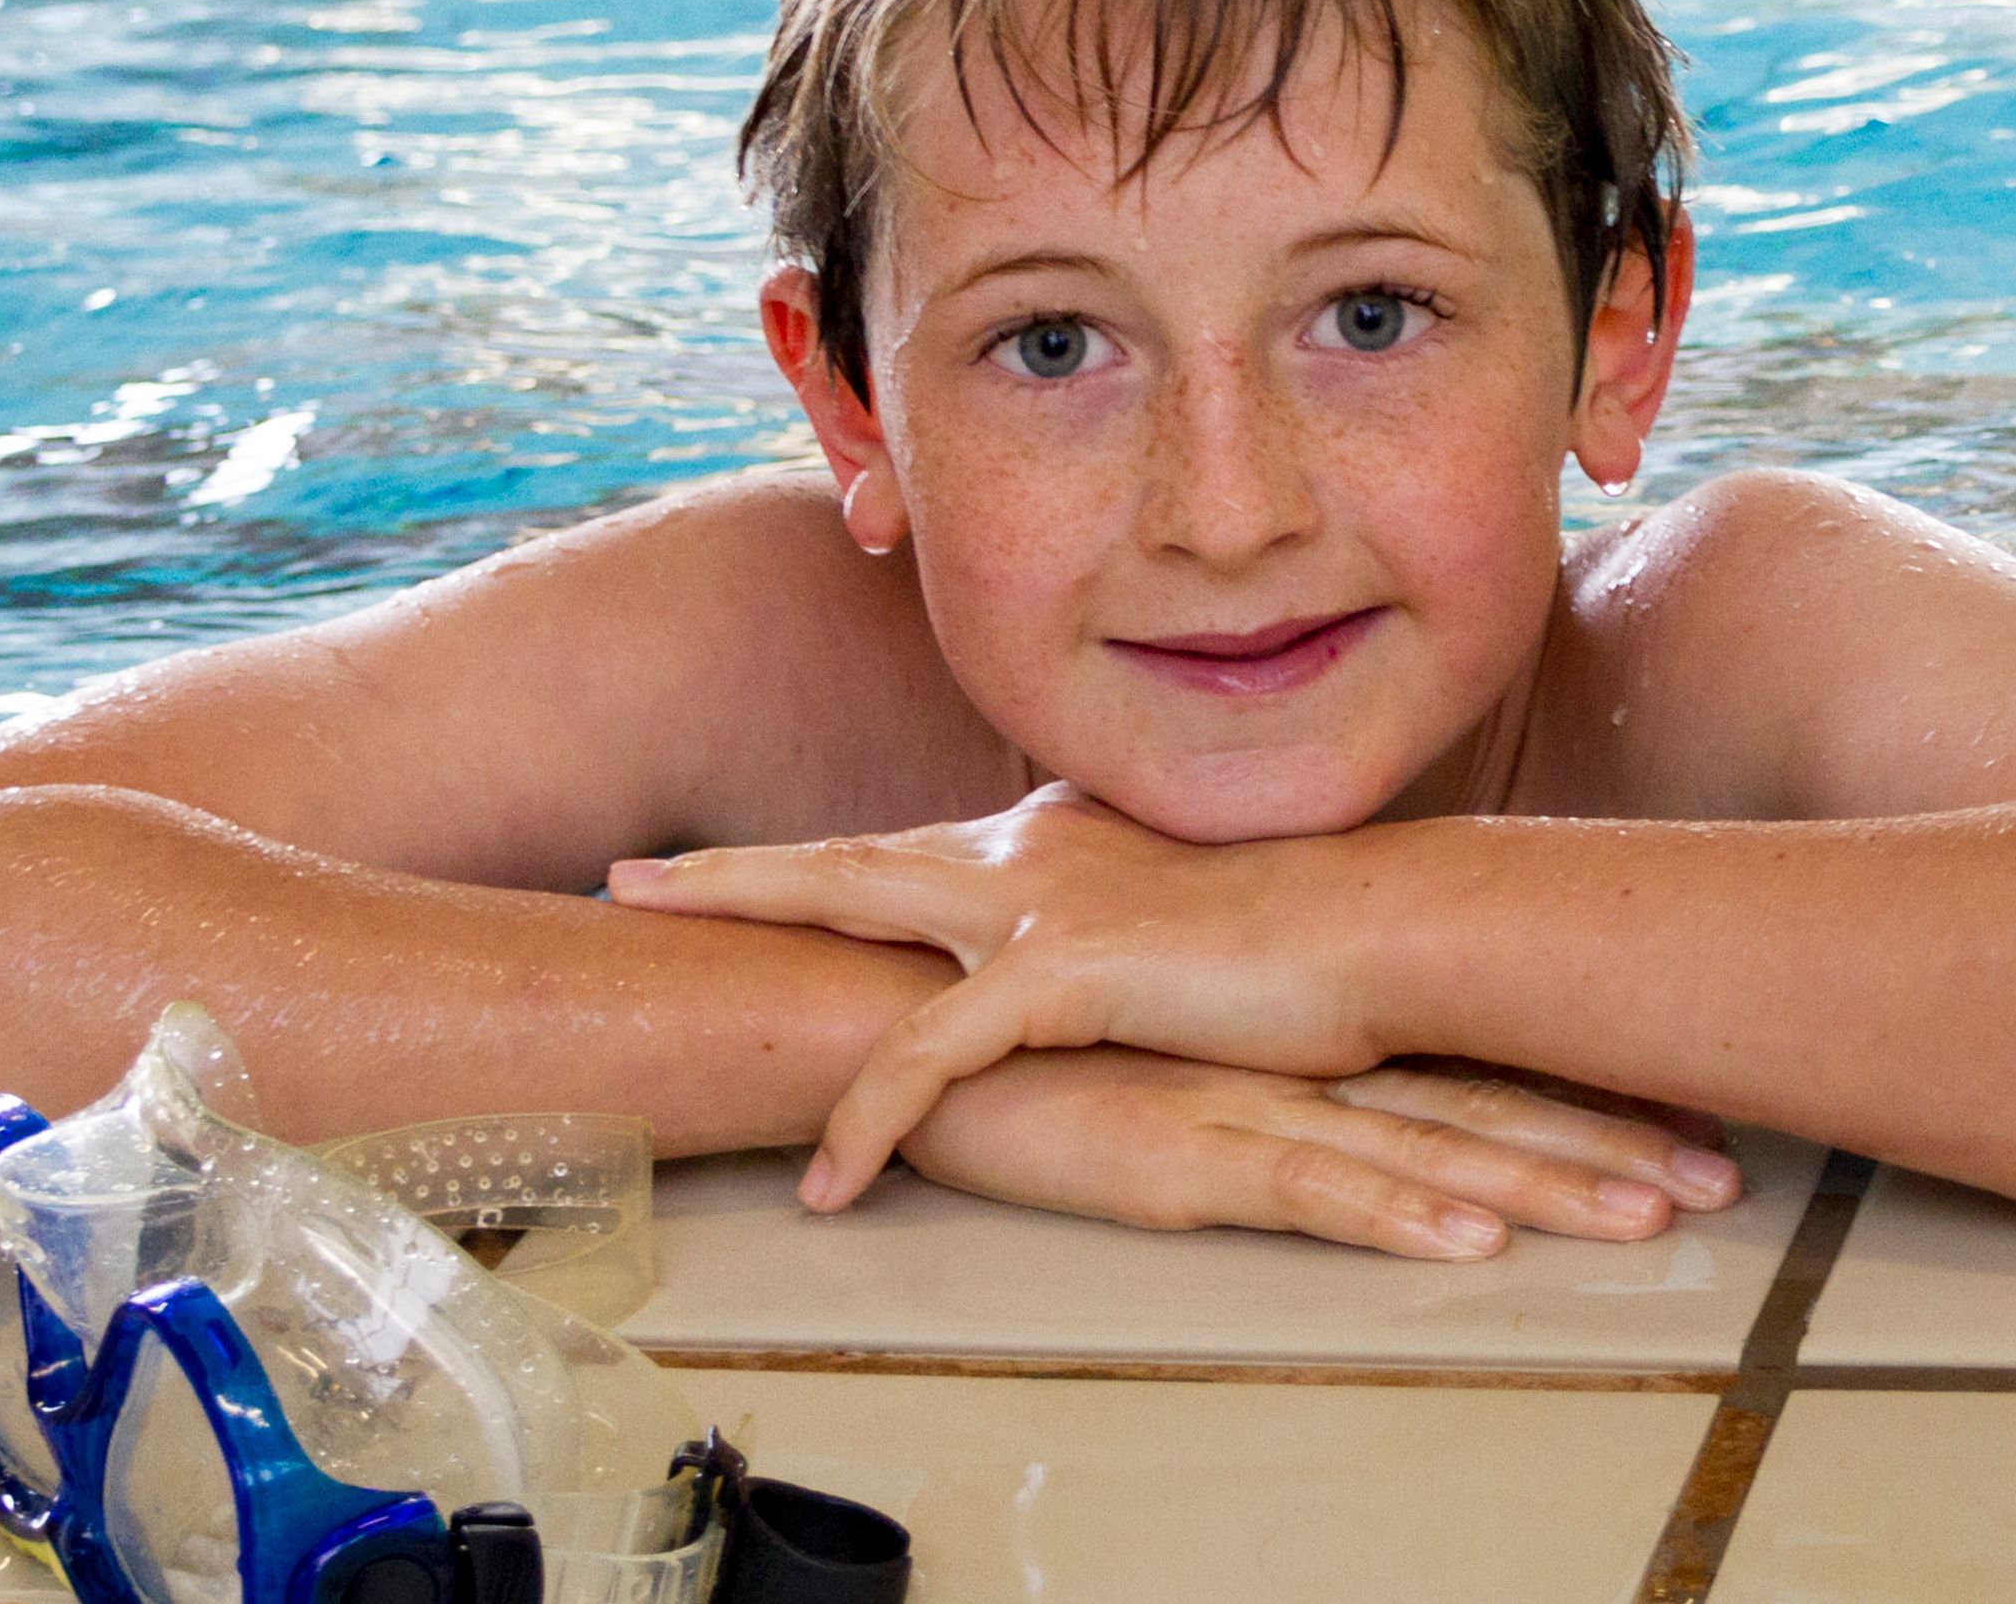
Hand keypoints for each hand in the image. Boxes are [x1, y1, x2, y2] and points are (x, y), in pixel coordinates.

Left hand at [614, 789, 1481, 1206]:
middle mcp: (1031, 848)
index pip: (914, 850)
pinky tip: (832, 1179)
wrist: (1379, 927)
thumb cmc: (1306, 935)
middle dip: (736, 871)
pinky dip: (870, 1117)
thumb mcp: (1189, 922)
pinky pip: (930, 1054)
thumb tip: (1094, 971)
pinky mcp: (1060, 971)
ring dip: (749, 932)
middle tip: (636, 880)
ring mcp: (1040, 900)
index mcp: (1059, 836)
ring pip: (855, 911)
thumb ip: (1119, 934)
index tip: (756, 873)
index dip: (829, 866)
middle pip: (850, 857)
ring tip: (660, 961)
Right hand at [895, 1045, 1737, 1259]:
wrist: (908, 1017)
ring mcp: (1251, 1106)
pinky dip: (1397, 1220)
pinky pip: (1310, 1193)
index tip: (1691, 1107)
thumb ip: (1255, 1041)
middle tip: (1722, 1176)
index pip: (1477, 1058)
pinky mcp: (1181, 1156)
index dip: (1587, 1085)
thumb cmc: (1037, 1032)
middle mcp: (1300, 1063)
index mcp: (1309, 1034)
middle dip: (1609, 1143)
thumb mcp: (1177, 1038)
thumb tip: (1322, 1048)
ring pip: (1425, 1152)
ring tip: (1646, 1219)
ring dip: (1545, 1185)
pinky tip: (1470, 1244)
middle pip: (1484, 1105)